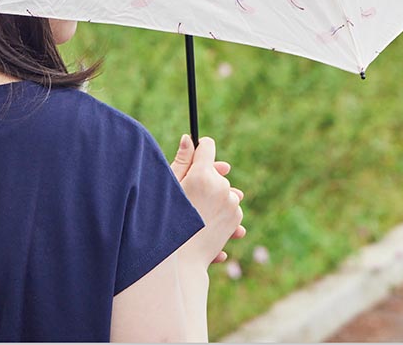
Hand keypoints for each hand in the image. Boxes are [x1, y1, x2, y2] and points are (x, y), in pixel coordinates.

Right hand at [171, 134, 245, 265]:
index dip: (200, 150)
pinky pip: (230, 208)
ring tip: (197, 213)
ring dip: (215, 197)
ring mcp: (231, 205)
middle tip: (190, 195)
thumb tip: (189, 138)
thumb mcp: (169, 190)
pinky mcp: (236, 220)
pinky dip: (221, 213)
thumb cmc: (165, 223)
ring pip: (225, 191)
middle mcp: (221, 188)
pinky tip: (206, 223)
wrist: (179, 264)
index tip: (195, 157)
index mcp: (202, 175)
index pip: (207, 146)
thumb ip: (182, 161)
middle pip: (217, 172)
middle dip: (207, 179)